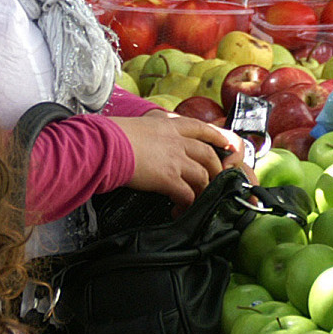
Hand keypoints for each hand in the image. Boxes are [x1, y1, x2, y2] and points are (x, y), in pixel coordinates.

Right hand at [110, 112, 242, 207]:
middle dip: (215, 169)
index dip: (217, 136)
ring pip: (203, 176)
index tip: (226, 143)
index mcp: (169, 125)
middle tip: (214, 180)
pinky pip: (188, 194)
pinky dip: (187, 204)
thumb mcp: (137, 124)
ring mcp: (175, 159)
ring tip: (195, 201)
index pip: (200, 128)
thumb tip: (142, 137)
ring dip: (202, 191)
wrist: (106, 144)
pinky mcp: (169, 178)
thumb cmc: (112, 135)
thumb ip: (148, 131)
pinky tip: (179, 209)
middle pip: (208, 154)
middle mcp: (177, 141)